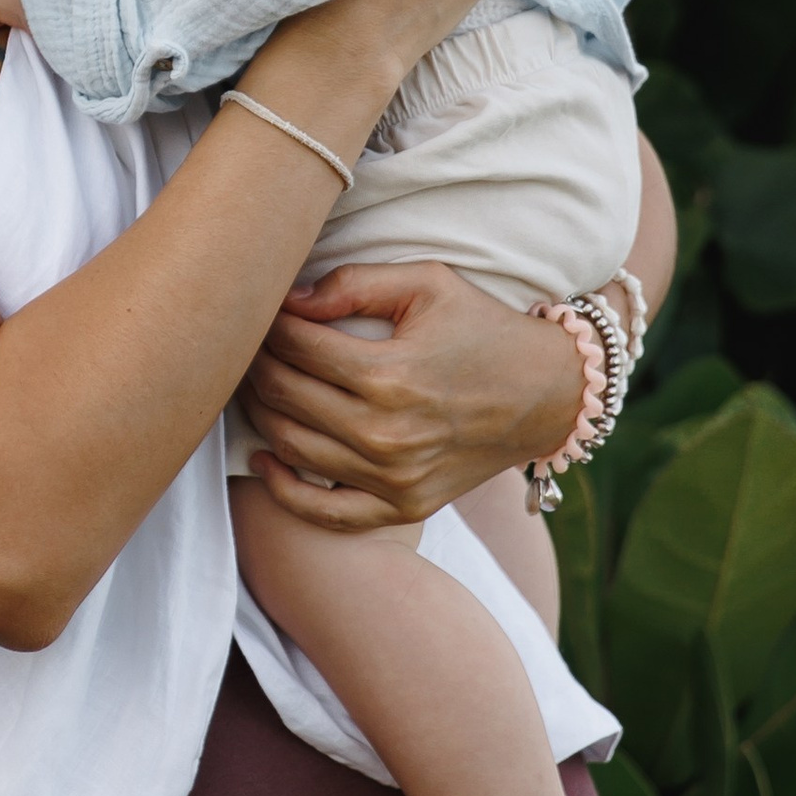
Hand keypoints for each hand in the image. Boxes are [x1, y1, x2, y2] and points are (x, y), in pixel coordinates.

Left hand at [236, 259, 584, 531]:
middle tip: (246, 345)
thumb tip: (290, 300)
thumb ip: (356, 283)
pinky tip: (264, 459)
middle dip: (254, 364)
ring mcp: (393, 477)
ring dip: (259, 414)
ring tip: (253, 385)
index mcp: (389, 375)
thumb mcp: (428, 283)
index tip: (262, 312)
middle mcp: (386, 433)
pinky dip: (284, 490)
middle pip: (284, 396)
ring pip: (292, 448)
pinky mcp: (403, 505)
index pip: (296, 347)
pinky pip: (325, 512)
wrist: (549, 394)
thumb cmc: (485, 329)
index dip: (269, 325)